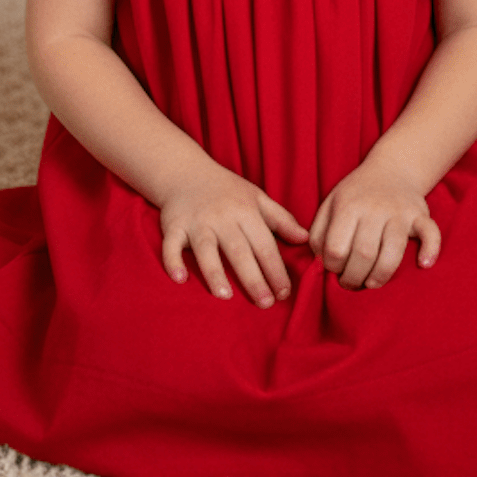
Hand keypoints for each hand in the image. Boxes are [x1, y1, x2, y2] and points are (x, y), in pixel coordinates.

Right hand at [159, 160, 308, 307]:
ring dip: (215, 272)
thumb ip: (281, 219)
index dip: (276, 269)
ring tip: (225, 296)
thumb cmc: (227, 190)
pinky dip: (173, 261)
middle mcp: (222, 217)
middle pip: (239, 251)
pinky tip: (180, 279)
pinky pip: (171, 245)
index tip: (284, 292)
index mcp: (245, 211)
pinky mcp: (173, 226)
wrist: (186, 172)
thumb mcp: (257, 198)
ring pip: (206, 249)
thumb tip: (305, 239)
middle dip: (253, 278)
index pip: (265, 244)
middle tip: (265, 304)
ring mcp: (197, 222)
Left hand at [308, 158, 441, 290]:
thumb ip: (318, 233)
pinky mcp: (421, 215)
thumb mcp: (329, 205)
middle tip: (351, 283)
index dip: (332, 267)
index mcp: (348, 206)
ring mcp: (400, 211)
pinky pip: (430, 233)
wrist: (392, 169)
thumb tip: (319, 263)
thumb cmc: (356, 195)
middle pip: (363, 254)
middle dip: (354, 278)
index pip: (335, 248)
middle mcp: (374, 208)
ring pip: (393, 252)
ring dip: (381, 276)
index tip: (335, 270)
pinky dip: (430, 250)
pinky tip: (423, 264)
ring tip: (372, 282)